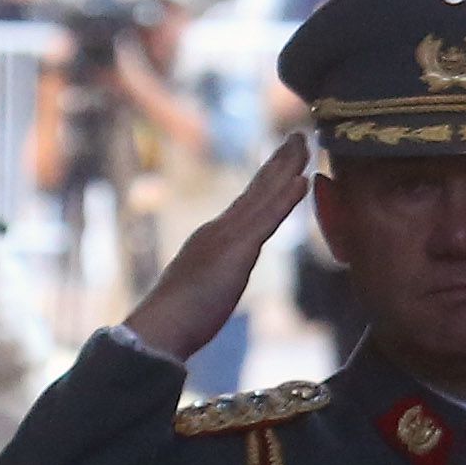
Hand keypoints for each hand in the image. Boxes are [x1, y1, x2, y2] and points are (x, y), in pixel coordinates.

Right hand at [123, 133, 310, 360]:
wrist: (160, 329)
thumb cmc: (181, 319)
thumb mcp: (206, 289)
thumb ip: (215, 275)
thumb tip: (218, 279)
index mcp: (215, 238)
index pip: (249, 202)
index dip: (268, 178)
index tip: (286, 158)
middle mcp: (220, 229)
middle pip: (256, 188)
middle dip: (279, 161)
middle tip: (300, 135)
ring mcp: (226, 237)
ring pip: (263, 195)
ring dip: (286, 167)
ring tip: (305, 143)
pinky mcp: (235, 251)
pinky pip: (266, 220)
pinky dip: (286, 198)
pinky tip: (303, 179)